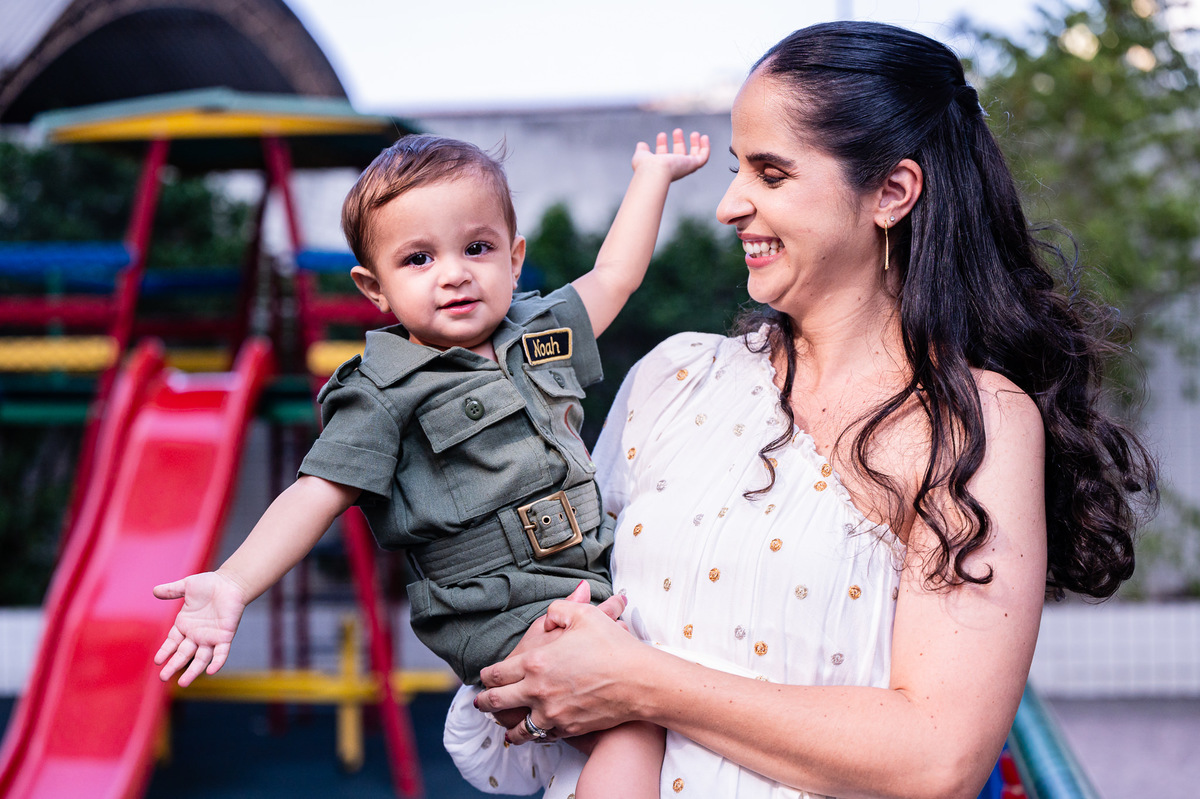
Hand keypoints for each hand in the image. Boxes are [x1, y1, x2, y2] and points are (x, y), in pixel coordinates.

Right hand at [152, 570, 248, 685]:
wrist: (231, 582)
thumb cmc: (210, 584)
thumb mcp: (187, 586)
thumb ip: (172, 590)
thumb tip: (154, 591)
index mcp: (185, 625)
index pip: (172, 642)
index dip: (165, 651)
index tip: (158, 661)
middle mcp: (196, 634)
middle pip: (183, 654)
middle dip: (173, 665)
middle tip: (163, 677)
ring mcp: (210, 637)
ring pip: (201, 658)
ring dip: (193, 671)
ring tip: (183, 683)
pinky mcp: (225, 636)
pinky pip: (221, 653)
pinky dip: (217, 662)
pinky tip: (211, 671)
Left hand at [476, 596, 648, 744]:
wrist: (638, 682)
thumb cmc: (612, 646)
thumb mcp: (584, 615)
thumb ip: (559, 609)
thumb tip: (549, 616)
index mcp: (535, 662)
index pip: (497, 673)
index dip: (486, 676)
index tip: (483, 677)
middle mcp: (537, 691)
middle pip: (497, 702)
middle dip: (484, 702)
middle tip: (479, 703)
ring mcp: (551, 714)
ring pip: (518, 728)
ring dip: (507, 727)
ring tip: (503, 726)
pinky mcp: (567, 729)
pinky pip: (542, 736)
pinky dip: (535, 735)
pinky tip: (534, 732)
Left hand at [632, 128, 709, 180]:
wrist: (654, 171)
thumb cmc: (645, 166)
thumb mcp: (641, 156)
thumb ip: (642, 151)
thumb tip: (641, 144)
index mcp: (661, 168)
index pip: (664, 156)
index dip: (663, 145)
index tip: (661, 135)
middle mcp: (674, 169)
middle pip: (679, 155)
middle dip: (679, 142)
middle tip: (677, 131)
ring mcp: (684, 167)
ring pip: (693, 157)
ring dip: (695, 145)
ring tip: (694, 134)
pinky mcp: (692, 165)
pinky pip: (703, 158)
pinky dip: (705, 148)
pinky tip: (704, 137)